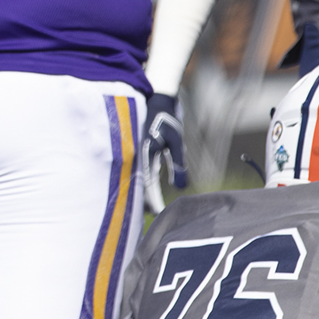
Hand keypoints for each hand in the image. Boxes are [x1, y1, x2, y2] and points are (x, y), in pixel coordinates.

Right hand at [141, 93, 187, 212]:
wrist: (159, 100)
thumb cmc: (168, 119)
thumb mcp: (176, 141)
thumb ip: (177, 163)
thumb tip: (180, 188)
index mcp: (143, 155)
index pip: (147, 183)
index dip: (152, 199)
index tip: (158, 213)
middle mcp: (138, 156)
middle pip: (140, 184)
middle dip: (146, 201)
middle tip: (153, 218)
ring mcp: (141, 154)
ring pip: (141, 179)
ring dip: (145, 194)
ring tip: (151, 210)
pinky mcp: (146, 152)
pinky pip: (144, 172)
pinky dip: (147, 184)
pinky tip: (150, 192)